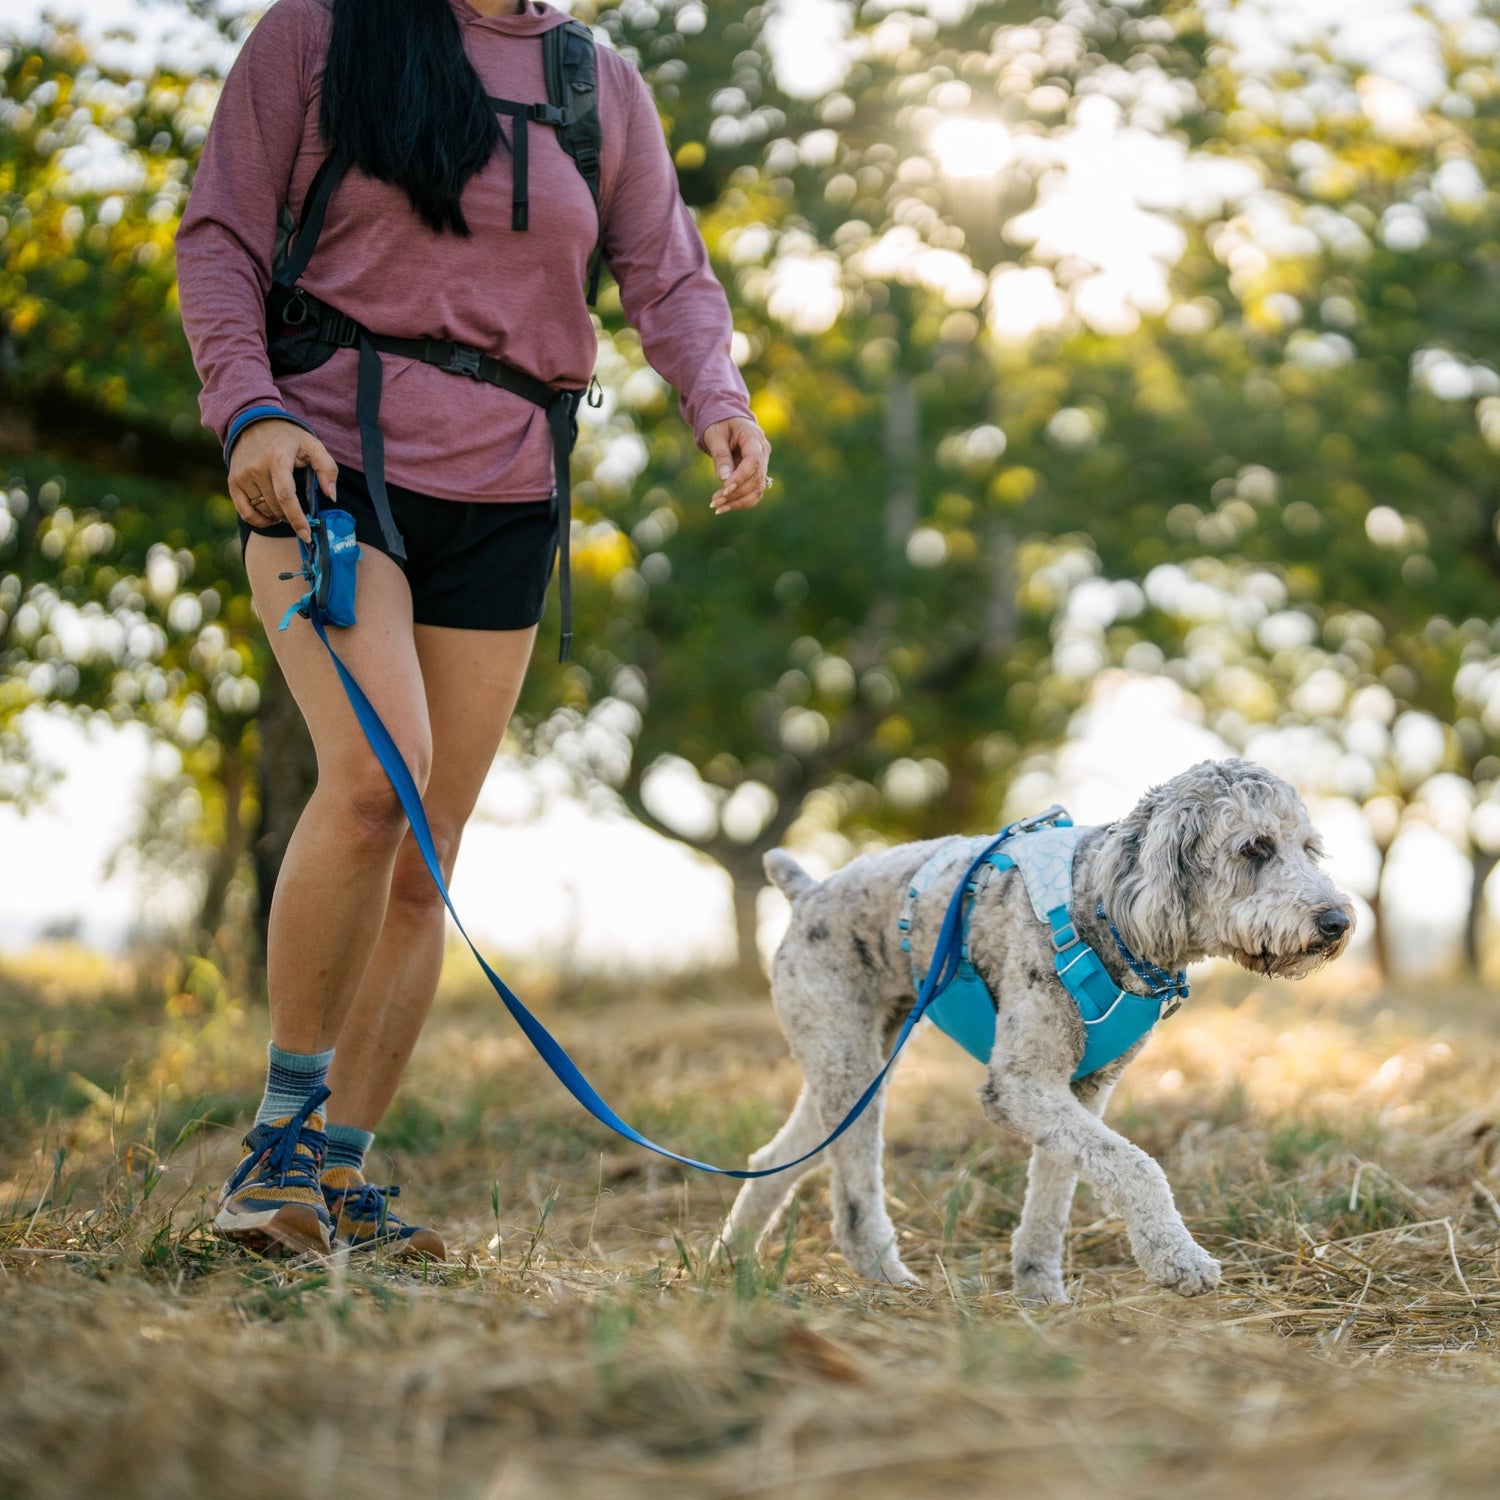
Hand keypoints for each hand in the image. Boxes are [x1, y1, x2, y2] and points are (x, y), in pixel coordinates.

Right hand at [228, 419, 338, 542]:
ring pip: (262, 511)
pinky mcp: (232, 482)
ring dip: (277, 517)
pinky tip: (271, 517)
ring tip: (285, 509)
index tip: (306, 534)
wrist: (254, 423)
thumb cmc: (288, 438)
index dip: (296, 518)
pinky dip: (259, 521)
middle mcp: (256, 468)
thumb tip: (332, 495)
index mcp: (278, 460)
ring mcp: (242, 476)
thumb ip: (328, 469)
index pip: (286, 496)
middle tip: (300, 514)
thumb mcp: (313, 445)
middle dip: (291, 517)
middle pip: (276, 507)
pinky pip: (245, 513)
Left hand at [703, 416, 772, 513]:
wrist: (727, 422)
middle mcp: (763, 452)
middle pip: (756, 478)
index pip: (754, 461)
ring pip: (757, 489)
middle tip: (714, 501)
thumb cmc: (719, 424)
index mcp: (754, 437)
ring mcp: (762, 464)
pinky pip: (753, 492)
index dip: (741, 476)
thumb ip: (720, 455)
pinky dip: (740, 502)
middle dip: (736, 493)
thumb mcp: (715, 435)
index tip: (725, 488)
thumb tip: (724, 478)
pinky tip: (724, 507)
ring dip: (738, 501)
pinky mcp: (757, 474)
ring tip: (717, 507)